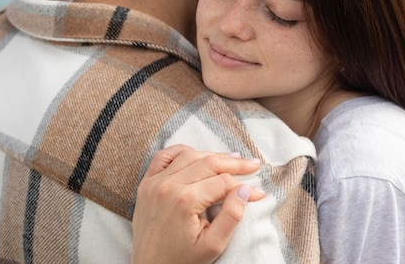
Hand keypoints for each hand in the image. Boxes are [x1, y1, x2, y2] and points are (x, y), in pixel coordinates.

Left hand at [131, 144, 264, 263]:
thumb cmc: (182, 260)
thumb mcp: (213, 245)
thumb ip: (232, 216)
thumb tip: (245, 190)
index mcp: (185, 201)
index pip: (223, 182)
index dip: (244, 185)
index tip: (259, 192)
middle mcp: (168, 186)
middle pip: (209, 163)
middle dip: (234, 163)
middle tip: (253, 165)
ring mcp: (154, 182)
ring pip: (189, 155)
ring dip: (212, 155)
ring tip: (232, 158)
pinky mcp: (145, 184)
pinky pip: (163, 156)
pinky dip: (180, 151)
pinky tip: (196, 153)